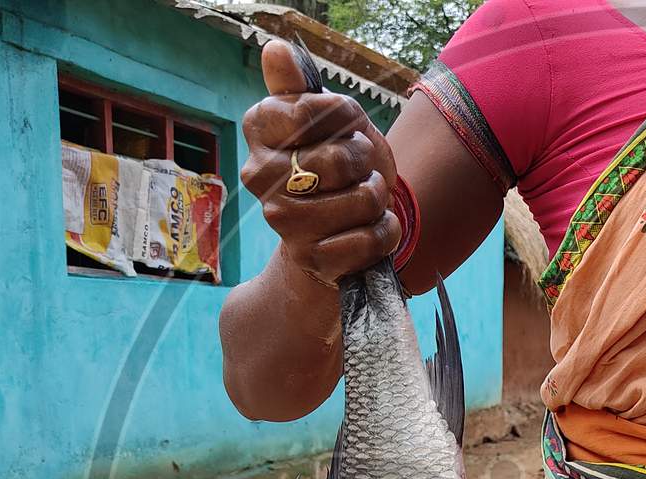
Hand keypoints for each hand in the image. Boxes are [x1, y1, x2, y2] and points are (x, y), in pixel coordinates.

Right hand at [240, 41, 400, 287]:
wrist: (338, 232)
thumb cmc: (335, 167)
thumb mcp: (327, 120)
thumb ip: (299, 86)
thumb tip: (276, 50)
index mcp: (260, 131)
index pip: (314, 111)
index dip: (346, 117)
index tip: (346, 127)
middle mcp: (260, 177)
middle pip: (340, 159)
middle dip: (366, 162)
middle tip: (358, 170)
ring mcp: (284, 223)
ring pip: (362, 200)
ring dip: (379, 198)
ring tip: (364, 199)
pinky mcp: (313, 260)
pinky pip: (371, 239)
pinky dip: (385, 231)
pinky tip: (371, 228)